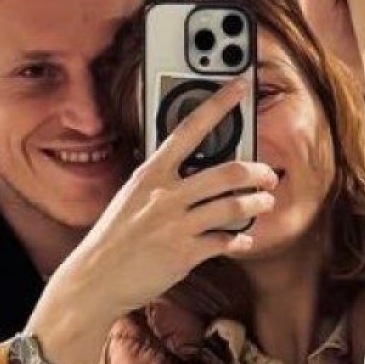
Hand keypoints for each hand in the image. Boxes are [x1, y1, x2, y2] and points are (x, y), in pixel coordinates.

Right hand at [28, 77, 277, 363]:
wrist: (95, 278)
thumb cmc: (115, 236)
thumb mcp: (131, 196)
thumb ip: (161, 180)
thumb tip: (192, 168)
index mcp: (151, 173)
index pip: (189, 128)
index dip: (219, 104)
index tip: (241, 85)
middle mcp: (165, 194)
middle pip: (226, 171)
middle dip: (257, 172)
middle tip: (268, 174)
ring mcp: (175, 224)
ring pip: (233, 205)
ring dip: (257, 203)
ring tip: (265, 202)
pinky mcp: (184, 254)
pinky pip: (225, 241)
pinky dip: (240, 239)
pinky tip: (243, 238)